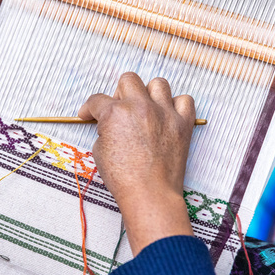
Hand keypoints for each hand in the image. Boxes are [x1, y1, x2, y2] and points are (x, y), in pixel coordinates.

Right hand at [78, 73, 194, 254]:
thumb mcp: (99, 152)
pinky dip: (177, 105)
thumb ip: (104, 130)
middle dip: (120, 93)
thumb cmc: (124, 179)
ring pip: (158, 84)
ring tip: (146, 109)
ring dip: (149, 93)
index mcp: (115, 113)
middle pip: (129, 80)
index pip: (97, 100)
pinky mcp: (183, 123)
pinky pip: (185, 100)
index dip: (90, 108)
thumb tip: (109, 125)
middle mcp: (141, 107)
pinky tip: (168, 115)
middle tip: (119, 109)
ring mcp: (164, 113)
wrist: (150, 194)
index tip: (89, 114)